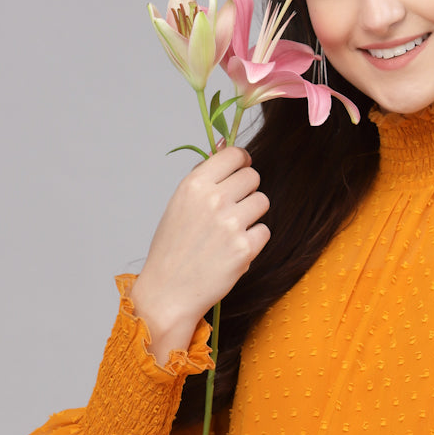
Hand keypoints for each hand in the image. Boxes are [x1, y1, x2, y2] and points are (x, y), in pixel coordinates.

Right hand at [129, 146, 269, 364]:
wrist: (168, 292)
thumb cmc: (172, 248)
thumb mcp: (179, 204)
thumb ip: (205, 175)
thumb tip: (226, 143)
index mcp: (194, 185)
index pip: (234, 154)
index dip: (241, 162)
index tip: (240, 172)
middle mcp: (213, 200)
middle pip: (253, 176)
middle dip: (247, 191)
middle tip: (232, 209)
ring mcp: (231, 224)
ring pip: (263, 202)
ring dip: (252, 215)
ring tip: (231, 232)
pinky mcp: (245, 248)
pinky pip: (264, 231)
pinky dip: (253, 241)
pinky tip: (233, 251)